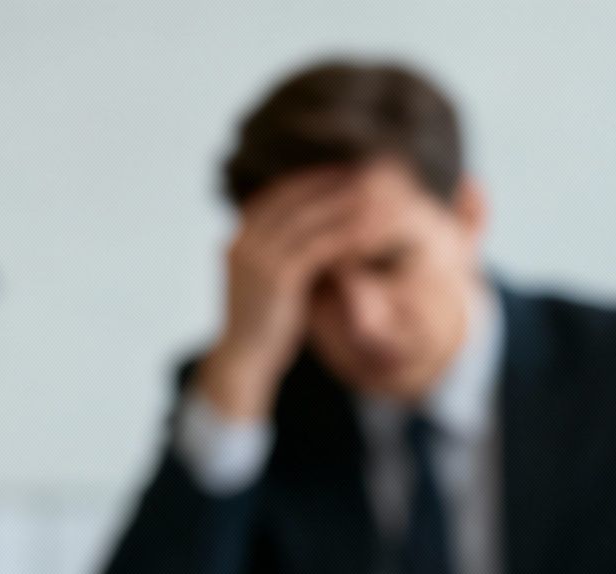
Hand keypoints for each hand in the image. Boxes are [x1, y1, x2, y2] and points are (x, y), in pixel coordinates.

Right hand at [196, 170, 363, 421]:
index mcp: (240, 235)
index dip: (315, 179)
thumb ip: (282, 250)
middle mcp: (244, 239)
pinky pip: (319, 246)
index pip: (281, 192)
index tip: (346, 170)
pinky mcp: (278, 277)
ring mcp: (258, 257)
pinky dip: (346, 236)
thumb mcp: (269, 278)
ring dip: (344, 204)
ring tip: (374, 195)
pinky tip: (370, 232)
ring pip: (309, 218)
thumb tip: (313, 229)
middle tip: (367, 172)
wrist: (244, 361)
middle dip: (332, 183)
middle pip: (295, 197)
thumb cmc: (265, 322)